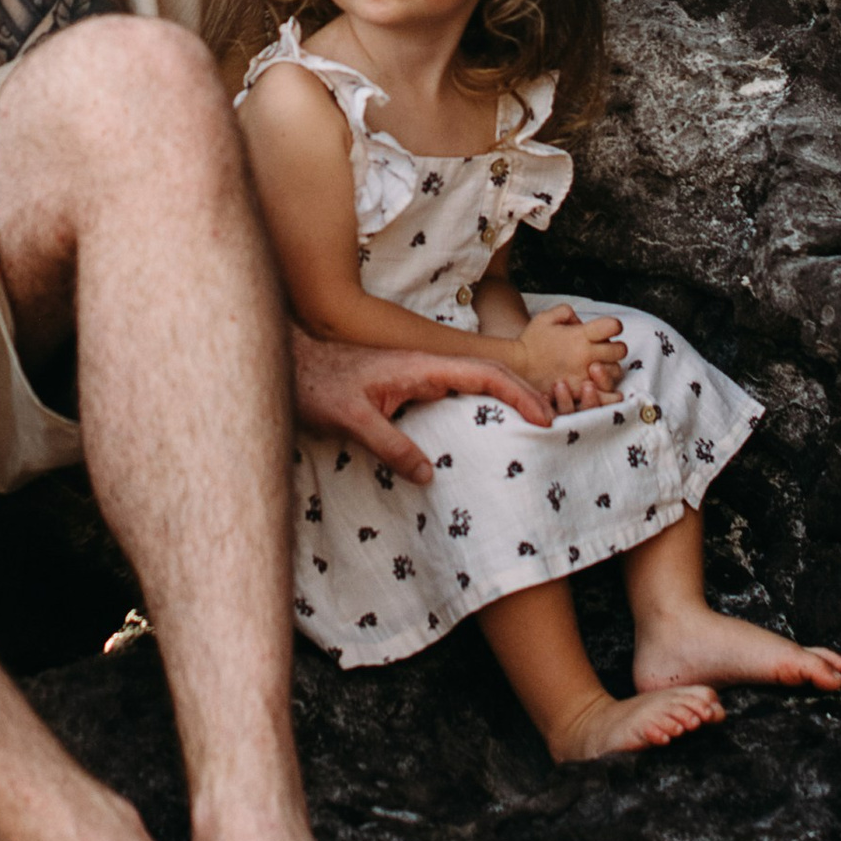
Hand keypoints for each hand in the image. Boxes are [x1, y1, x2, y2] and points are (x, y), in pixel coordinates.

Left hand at [290, 327, 553, 484]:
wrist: (289, 365)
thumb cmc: (316, 384)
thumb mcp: (351, 419)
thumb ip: (389, 444)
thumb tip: (428, 475)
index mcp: (420, 367)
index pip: (482, 372)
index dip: (518, 392)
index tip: (544, 416)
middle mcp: (424, 367)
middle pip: (487, 374)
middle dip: (523, 395)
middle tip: (550, 425)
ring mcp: (417, 376)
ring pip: (472, 383)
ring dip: (504, 399)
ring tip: (529, 429)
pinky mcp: (406, 389)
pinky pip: (453, 395)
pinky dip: (479, 406)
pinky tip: (484, 431)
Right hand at [512, 305, 625, 411]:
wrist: (517, 367)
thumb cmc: (531, 341)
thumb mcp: (545, 317)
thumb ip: (566, 312)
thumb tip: (580, 320)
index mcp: (580, 335)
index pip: (613, 326)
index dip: (613, 326)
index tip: (608, 329)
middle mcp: (586, 354)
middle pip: (620, 350)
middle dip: (615, 347)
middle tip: (604, 349)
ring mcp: (585, 374)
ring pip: (616, 371)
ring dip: (611, 367)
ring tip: (599, 367)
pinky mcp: (580, 391)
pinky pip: (606, 395)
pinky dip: (610, 392)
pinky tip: (605, 386)